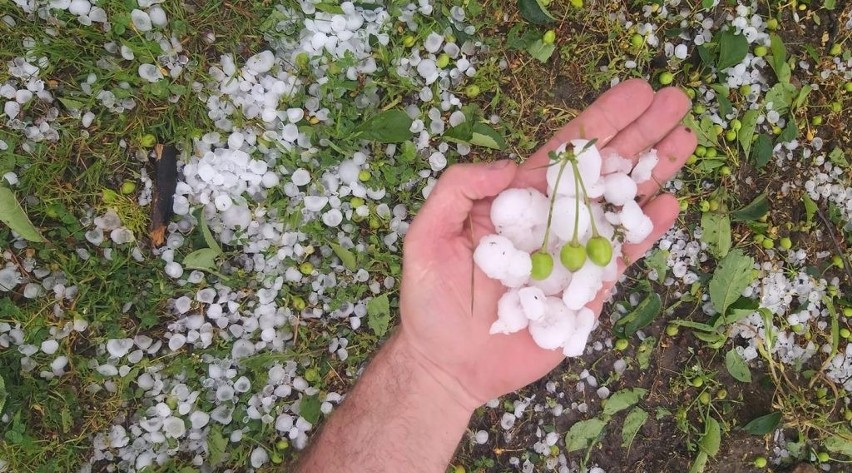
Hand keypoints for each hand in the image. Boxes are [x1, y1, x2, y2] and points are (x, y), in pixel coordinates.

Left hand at [398, 79, 695, 409]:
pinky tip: (672, 202)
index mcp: (518, 201)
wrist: (448, 363)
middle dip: (640, 135)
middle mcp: (552, 221)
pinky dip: (647, 231)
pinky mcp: (587, 291)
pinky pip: (623, 256)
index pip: (566, 152)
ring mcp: (574, 254)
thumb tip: (511, 165)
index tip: (636, 92)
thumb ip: (459, 189)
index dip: (602, 121)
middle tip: (677, 100)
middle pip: (603, 170)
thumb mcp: (427, 235)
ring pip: (621, 206)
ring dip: (654, 172)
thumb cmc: (431, 300)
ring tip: (688, 136)